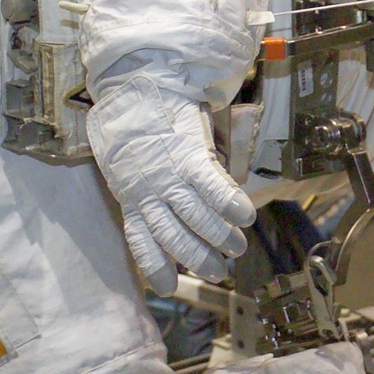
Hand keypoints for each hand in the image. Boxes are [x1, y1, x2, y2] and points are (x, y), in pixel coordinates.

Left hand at [85, 85, 254, 291]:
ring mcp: (169, 174)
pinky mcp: (189, 154)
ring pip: (196, 217)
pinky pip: (211, 186)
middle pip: (174, 235)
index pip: (141, 240)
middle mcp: (148, 191)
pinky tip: (245, 218)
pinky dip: (229, 205)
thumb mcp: (128, 166)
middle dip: (198, 258)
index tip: (170, 287)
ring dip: (220, 237)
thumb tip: (167, 217)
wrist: (139, 86)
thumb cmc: (135, 129)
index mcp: (131, 197)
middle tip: (220, 272)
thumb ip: (143, 193)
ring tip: (238, 247)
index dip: (156, 266)